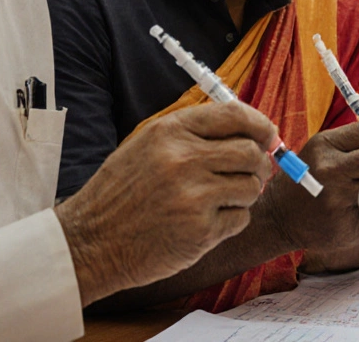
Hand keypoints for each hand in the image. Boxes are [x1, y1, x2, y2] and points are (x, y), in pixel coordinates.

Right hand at [56, 102, 277, 305]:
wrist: (90, 242)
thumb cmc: (122, 193)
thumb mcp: (147, 146)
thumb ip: (195, 134)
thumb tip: (252, 130)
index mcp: (170, 131)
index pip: (236, 115)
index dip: (261, 124)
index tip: (268, 136)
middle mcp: (183, 160)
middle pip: (251, 152)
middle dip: (258, 163)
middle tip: (249, 173)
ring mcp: (194, 197)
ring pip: (252, 187)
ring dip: (244, 194)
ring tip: (218, 200)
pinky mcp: (201, 232)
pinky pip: (241, 219)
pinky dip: (231, 221)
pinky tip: (205, 223)